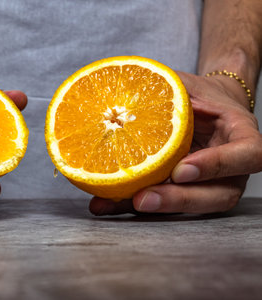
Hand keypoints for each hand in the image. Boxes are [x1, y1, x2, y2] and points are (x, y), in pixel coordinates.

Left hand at [90, 71, 261, 214]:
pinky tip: (103, 203)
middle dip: (178, 200)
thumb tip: (125, 91)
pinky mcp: (184, 193)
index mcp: (242, 137)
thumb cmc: (200, 95)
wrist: (205, 109)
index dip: (217, 165)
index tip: (181, 169)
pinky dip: (132, 206)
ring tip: (114, 204)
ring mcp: (210, 186)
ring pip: (190, 209)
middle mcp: (232, 170)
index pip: (247, 155)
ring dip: (151, 209)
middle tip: (144, 198)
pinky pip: (164, 204)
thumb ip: (171, 89)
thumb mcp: (189, 85)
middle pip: (218, 196)